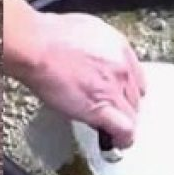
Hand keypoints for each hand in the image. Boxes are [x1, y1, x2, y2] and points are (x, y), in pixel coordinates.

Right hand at [9, 12, 146, 148]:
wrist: (37, 46)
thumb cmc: (50, 37)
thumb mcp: (86, 32)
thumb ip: (97, 49)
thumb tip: (93, 63)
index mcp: (119, 48)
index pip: (136, 77)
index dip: (127, 90)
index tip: (121, 96)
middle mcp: (121, 69)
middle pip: (134, 97)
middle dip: (123, 106)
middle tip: (110, 112)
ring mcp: (113, 90)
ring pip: (132, 115)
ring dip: (123, 123)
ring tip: (113, 130)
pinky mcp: (100, 109)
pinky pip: (124, 130)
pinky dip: (124, 139)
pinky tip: (118, 142)